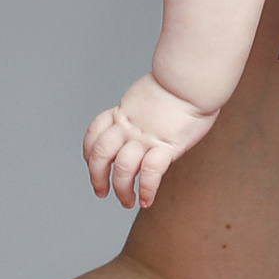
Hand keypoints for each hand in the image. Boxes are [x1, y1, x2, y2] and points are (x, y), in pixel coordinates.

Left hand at [82, 74, 220, 208]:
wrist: (190, 78)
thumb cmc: (180, 83)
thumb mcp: (150, 94)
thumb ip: (143, 110)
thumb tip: (149, 117)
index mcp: (123, 113)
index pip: (94, 134)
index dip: (88, 152)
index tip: (92, 163)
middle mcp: (129, 127)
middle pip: (100, 155)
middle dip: (97, 178)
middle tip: (101, 192)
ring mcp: (146, 138)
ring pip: (122, 169)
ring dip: (121, 190)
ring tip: (127, 201)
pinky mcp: (166, 146)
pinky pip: (150, 173)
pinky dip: (146, 190)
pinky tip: (146, 200)